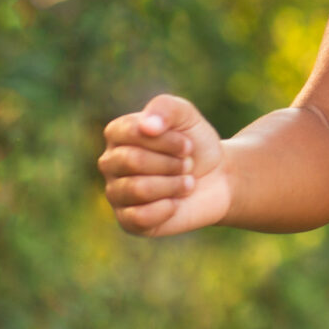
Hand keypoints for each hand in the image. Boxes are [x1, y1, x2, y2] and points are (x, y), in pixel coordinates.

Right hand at [100, 93, 231, 235]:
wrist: (219, 178)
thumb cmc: (196, 145)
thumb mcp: (187, 117)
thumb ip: (166, 108)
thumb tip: (147, 126)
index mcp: (118, 134)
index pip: (131, 132)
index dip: (167, 140)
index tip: (188, 144)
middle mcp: (110, 163)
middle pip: (132, 160)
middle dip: (172, 163)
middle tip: (188, 165)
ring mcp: (116, 193)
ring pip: (137, 189)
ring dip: (173, 185)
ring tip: (187, 183)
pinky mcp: (128, 221)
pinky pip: (140, 217)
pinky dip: (168, 208)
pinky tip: (176, 203)